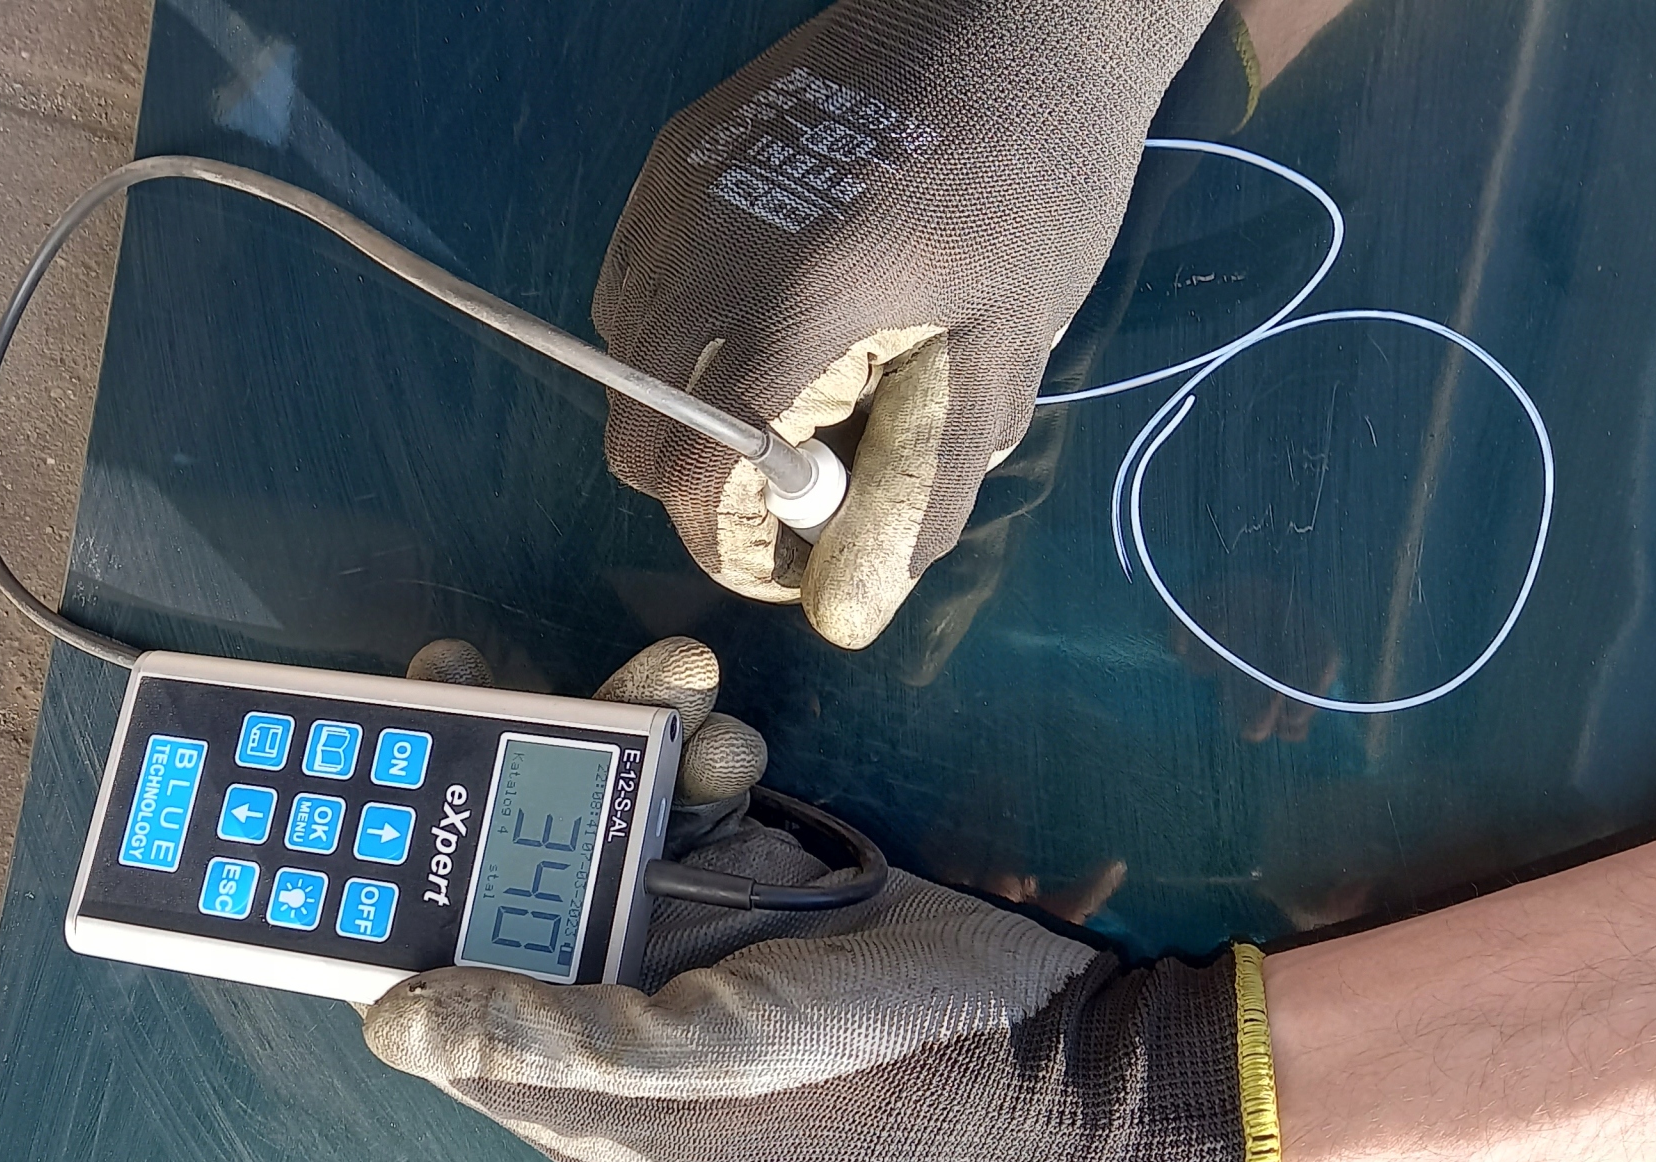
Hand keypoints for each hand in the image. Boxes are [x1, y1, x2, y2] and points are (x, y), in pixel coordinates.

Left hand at [365, 635, 1277, 1161]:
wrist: (1058, 1046)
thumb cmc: (887, 1073)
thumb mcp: (715, 1060)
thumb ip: (558, 1038)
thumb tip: (390, 1025)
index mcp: (578, 1085)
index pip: (441, 985)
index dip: (394, 892)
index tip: (363, 783)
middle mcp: (610, 1008)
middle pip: (504, 879)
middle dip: (497, 775)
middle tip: (474, 666)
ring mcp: (679, 943)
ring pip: (592, 820)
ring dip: (621, 742)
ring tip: (682, 683)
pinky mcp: (745, 884)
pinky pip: (679, 800)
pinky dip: (698, 757)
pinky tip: (739, 741)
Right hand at [593, 0, 1222, 647]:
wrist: (1019, 14)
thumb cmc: (1033, 183)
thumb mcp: (1003, 354)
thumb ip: (922, 491)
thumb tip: (852, 609)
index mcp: (789, 304)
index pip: (693, 475)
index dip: (735, 544)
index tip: (800, 557)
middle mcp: (699, 248)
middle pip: (636, 431)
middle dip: (707, 484)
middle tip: (807, 485)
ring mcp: (672, 195)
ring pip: (622, 360)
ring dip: (691, 407)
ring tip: (801, 392)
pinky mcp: (671, 156)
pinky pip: (631, 282)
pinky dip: (680, 333)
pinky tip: (770, 319)